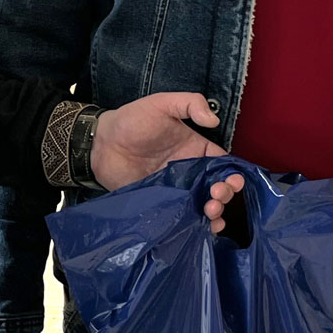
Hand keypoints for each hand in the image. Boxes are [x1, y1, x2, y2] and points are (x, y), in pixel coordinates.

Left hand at [92, 93, 241, 230]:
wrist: (100, 144)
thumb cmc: (132, 120)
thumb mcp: (162, 104)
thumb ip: (189, 104)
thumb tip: (213, 120)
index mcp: (195, 149)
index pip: (223, 165)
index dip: (232, 175)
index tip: (231, 182)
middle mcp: (190, 172)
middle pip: (218, 188)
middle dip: (224, 195)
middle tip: (215, 197)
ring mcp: (176, 191)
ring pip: (203, 206)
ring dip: (214, 213)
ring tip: (209, 213)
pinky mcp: (162, 204)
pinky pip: (182, 217)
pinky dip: (195, 225)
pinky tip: (202, 228)